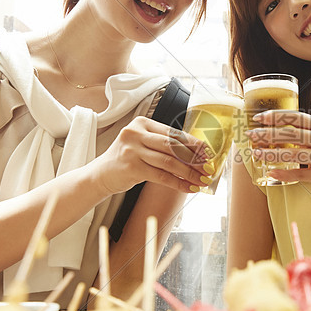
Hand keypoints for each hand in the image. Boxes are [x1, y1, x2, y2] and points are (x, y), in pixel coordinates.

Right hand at [92, 116, 211, 194]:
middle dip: (195, 158)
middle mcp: (136, 133)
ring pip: (169, 162)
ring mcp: (132, 150)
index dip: (194, 144)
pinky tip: (189, 187)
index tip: (209, 153)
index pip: (174, 133)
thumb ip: (163, 144)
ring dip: (190, 173)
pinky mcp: (131, 167)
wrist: (100, 175)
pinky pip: (161, 176)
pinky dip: (178, 183)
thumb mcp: (142, 145)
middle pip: (173, 146)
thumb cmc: (127, 159)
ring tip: (202, 180)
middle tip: (209, 168)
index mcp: (142, 123)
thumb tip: (196, 153)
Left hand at [246, 110, 310, 189]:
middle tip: (252, 135)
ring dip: (272, 154)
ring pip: (293, 155)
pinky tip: (270, 171)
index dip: (277, 116)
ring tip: (256, 153)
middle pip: (292, 135)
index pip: (297, 117)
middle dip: (269, 134)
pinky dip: (283, 173)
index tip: (259, 117)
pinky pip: (299, 174)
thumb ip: (300, 130)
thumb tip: (267, 126)